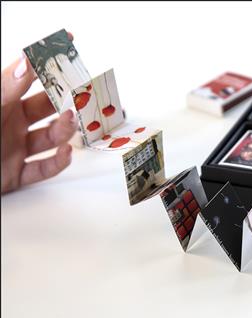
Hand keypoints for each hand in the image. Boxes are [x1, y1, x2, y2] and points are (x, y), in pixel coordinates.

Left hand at [1, 33, 77, 193]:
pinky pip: (42, 170)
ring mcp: (13, 149)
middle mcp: (8, 123)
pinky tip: (65, 153)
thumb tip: (27, 62)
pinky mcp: (14, 174)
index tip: (67, 42)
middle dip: (64, 102)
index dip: (47, 61)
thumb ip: (6, 87)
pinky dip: (57, 163)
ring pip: (49, 139)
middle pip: (45, 109)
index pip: (26, 76)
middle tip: (79, 94)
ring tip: (69, 121)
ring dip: (64, 131)